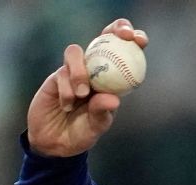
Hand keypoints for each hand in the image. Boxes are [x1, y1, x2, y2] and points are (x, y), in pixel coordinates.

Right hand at [25, 19, 148, 157]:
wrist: (55, 142)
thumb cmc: (82, 133)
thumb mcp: (97, 126)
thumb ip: (102, 112)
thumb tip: (113, 99)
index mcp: (112, 78)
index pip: (124, 52)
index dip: (132, 39)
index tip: (140, 40)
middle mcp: (93, 70)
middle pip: (102, 39)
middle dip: (112, 31)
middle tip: (121, 36)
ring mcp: (73, 72)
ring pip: (75, 53)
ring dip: (80, 72)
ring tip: (82, 95)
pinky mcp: (55, 77)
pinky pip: (61, 74)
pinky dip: (66, 90)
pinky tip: (68, 105)